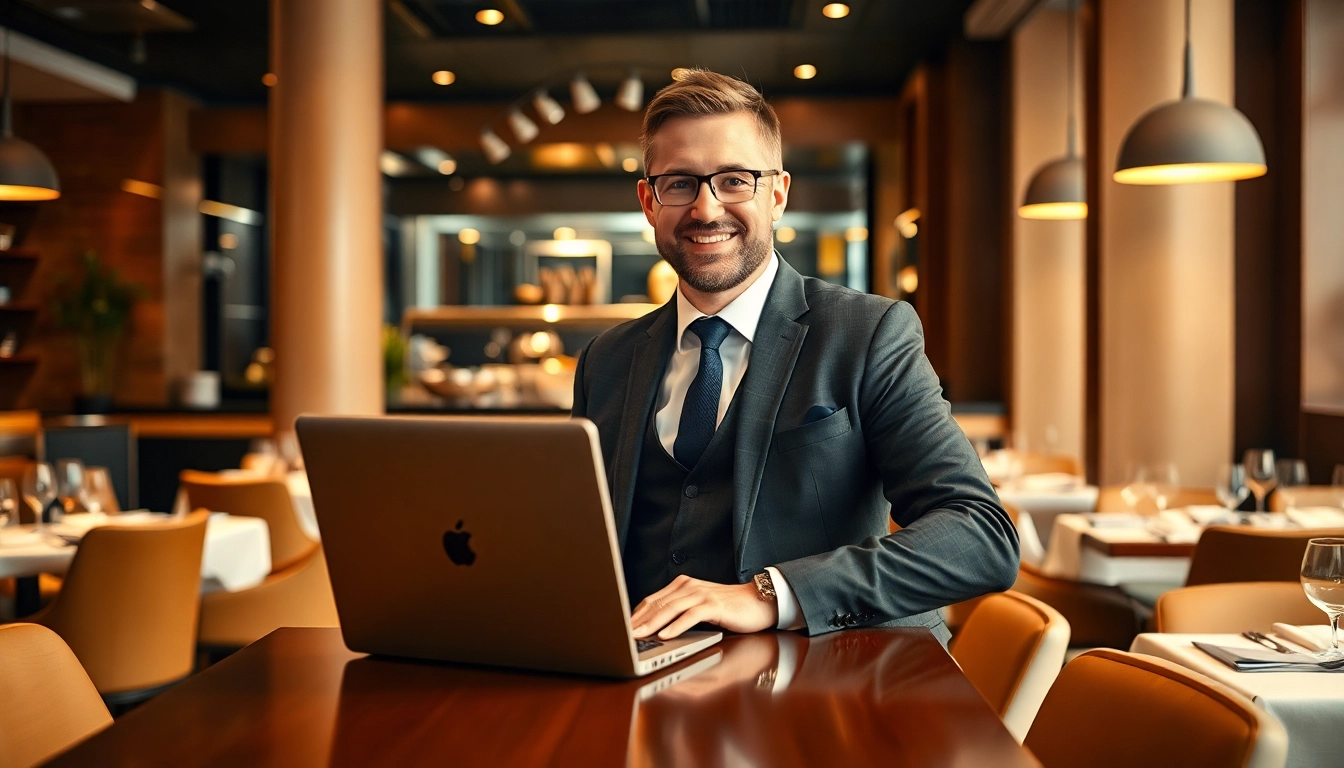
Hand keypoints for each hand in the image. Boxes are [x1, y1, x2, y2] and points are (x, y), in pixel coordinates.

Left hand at [631, 575, 777, 639]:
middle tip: (622, 634)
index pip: (652, 600)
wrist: (758, 602)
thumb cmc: (728, 608)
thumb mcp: (699, 609)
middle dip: (638, 621)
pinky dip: (676, 626)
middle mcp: (689, 587)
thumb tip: (656, 629)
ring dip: (652, 624)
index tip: (621, 628)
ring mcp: (701, 595)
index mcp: (682, 586)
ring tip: (638, 636)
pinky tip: (665, 635)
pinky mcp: (714, 606)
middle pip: (657, 604)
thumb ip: (679, 613)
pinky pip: (691, 616)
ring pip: (671, 609)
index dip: (635, 615)